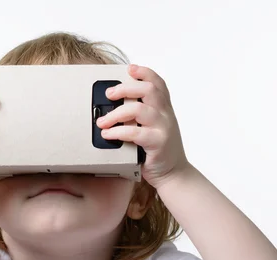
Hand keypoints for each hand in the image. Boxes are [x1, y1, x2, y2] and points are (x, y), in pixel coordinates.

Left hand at [96, 64, 189, 188]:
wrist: (173, 174)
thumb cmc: (157, 150)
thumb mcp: (152, 128)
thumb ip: (139, 116)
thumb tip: (112, 106)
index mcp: (164, 108)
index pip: (158, 83)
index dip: (144, 72)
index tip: (129, 69)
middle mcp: (166, 115)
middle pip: (148, 90)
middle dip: (125, 88)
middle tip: (109, 94)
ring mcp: (163, 128)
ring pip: (139, 109)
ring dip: (116, 113)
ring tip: (102, 121)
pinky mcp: (158, 143)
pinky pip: (136, 132)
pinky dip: (118, 132)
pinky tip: (108, 135)